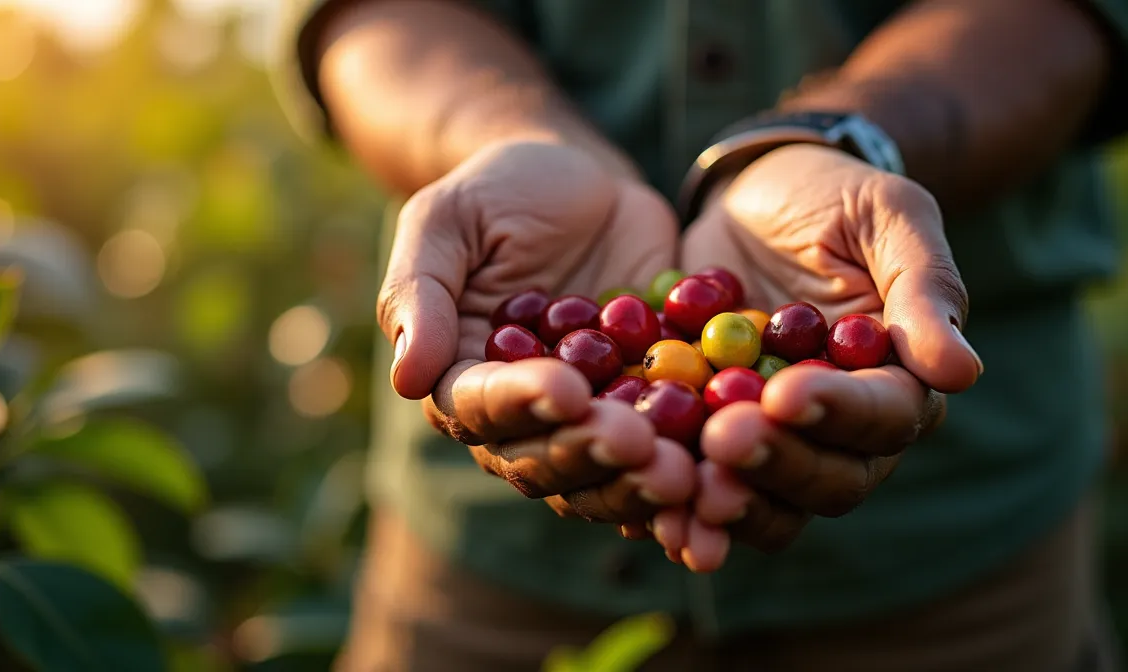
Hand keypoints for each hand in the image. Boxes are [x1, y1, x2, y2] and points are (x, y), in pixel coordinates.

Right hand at [377, 140, 694, 526]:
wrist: (583, 183)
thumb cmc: (499, 193)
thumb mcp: (447, 221)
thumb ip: (420, 292)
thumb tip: (406, 377)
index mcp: (462, 379)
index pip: (481, 407)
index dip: (522, 403)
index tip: (566, 388)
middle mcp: (523, 417)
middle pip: (545, 459)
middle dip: (590, 453)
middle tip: (637, 442)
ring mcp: (591, 420)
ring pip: (605, 474)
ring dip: (640, 481)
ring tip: (682, 469)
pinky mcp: (648, 410)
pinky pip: (668, 451)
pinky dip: (692, 471)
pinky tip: (720, 477)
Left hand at [664, 144, 982, 570]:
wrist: (748, 198)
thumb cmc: (831, 197)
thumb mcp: (884, 215)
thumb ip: (924, 287)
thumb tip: (960, 372)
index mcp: (899, 383)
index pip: (884, 417)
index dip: (838, 413)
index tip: (786, 395)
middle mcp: (843, 432)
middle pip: (828, 480)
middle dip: (776, 464)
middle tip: (721, 441)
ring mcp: (776, 443)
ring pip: (765, 500)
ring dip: (727, 502)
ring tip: (683, 486)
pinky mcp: (711, 440)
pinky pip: (698, 483)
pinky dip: (673, 499)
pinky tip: (634, 506)